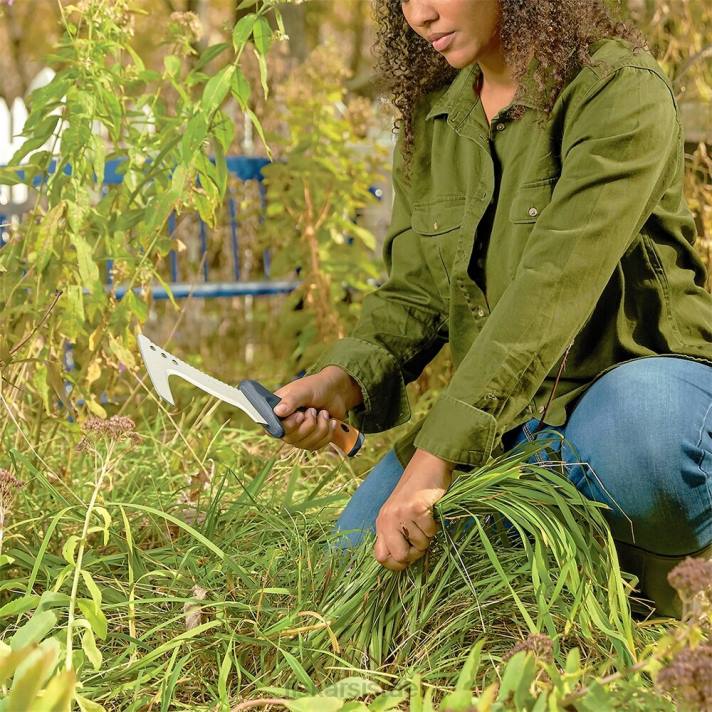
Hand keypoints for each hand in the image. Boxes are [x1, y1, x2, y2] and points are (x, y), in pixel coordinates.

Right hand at [272, 366, 362, 451]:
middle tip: (313, 410)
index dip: (289, 425)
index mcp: (277, 411)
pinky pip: (317, 446)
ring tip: (324, 413)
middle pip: (291, 439)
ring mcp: (298, 434)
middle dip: (308, 425)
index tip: (300, 415)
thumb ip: (290, 401)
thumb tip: (277, 412)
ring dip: (320, 428)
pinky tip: (331, 421)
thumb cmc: (316, 387)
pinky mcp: (311, 439)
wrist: (336, 391)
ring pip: (305, 444)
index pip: (274, 429)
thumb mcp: (303, 391)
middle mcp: (284, 425)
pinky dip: (327, 433)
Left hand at [374, 448, 454, 570]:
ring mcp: (401, 513)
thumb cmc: (416, 493)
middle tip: (421, 540)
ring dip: (427, 536)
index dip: (395, 564)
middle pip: (400, 557)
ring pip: (419, 544)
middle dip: (415, 554)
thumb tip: (402, 562)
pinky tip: (431, 512)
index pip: (380, 557)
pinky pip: (429, 531)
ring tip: (426, 519)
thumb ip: (396, 534)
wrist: (427, 465)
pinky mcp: (416, 508)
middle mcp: (387, 519)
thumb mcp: (399, 513)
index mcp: (381, 522)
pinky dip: (434, 526)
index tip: (408, 560)